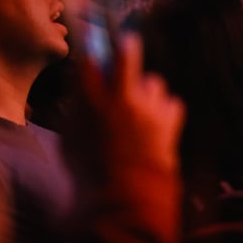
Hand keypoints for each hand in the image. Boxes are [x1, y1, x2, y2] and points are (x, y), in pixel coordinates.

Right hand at [65, 33, 184, 183]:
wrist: (126, 198)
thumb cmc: (90, 174)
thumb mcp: (70, 140)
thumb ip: (77, 110)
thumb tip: (82, 88)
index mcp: (90, 102)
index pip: (88, 59)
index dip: (92, 48)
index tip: (93, 43)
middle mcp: (121, 98)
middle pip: (127, 53)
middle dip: (127, 47)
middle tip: (127, 44)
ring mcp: (148, 108)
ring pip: (154, 81)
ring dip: (148, 91)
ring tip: (142, 109)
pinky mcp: (170, 121)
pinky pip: (172, 103)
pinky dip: (166, 111)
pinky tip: (158, 124)